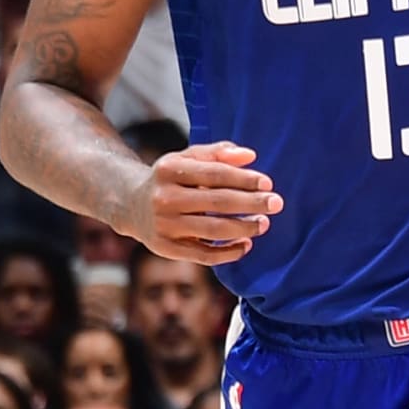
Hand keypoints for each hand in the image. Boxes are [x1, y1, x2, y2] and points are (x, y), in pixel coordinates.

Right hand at [127, 140, 282, 264]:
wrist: (131, 205)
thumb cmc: (171, 179)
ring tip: (263, 224)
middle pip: (217, 202)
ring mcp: (164, 226)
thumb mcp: (187, 159)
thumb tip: (250, 157)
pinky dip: (228, 252)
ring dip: (244, 228)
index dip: (243, 179)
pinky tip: (246, 244)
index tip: (267, 183)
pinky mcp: (166, 249)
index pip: (214, 174)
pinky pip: (204, 255)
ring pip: (213, 230)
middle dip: (251, 203)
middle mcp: (164, 198)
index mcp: (170, 170)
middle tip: (277, 203)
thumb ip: (218, 153)